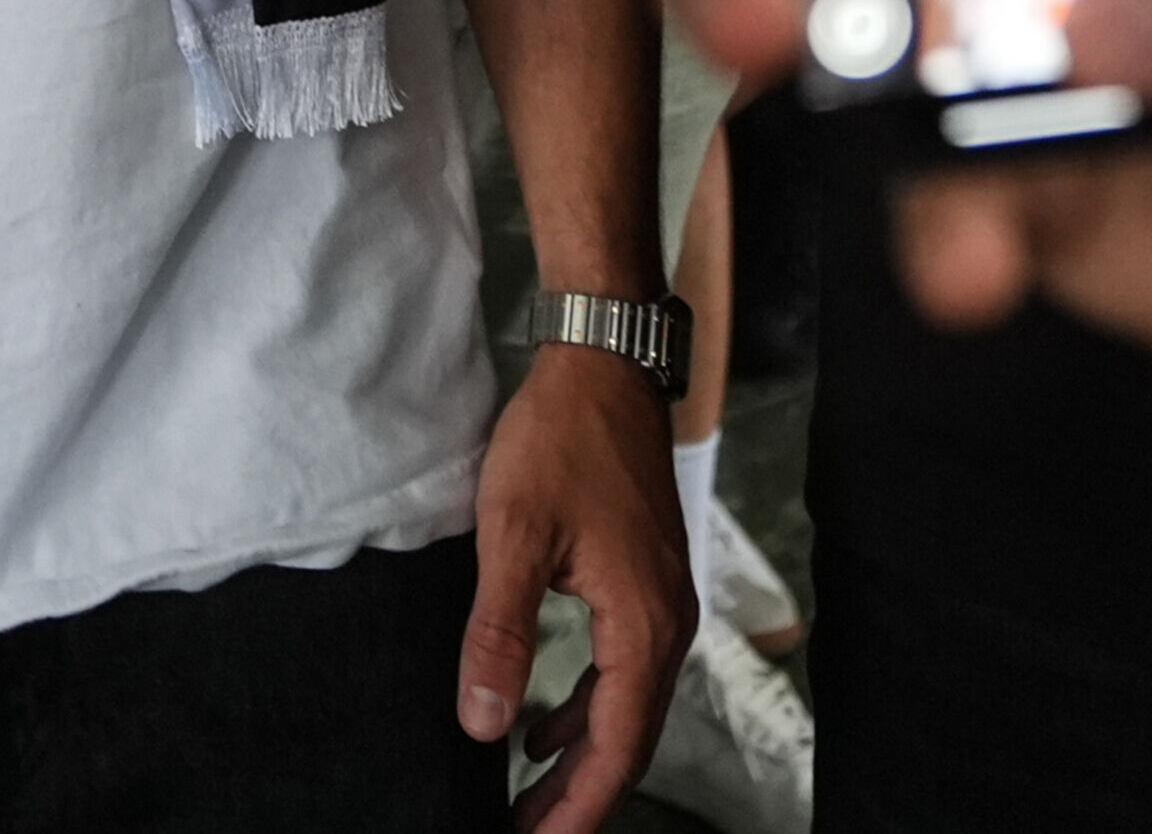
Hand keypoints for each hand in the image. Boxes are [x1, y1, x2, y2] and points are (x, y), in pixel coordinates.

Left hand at [460, 340, 686, 831]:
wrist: (603, 363)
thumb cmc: (561, 440)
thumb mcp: (514, 536)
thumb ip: (500, 634)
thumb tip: (485, 725)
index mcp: (643, 624)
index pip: (617, 747)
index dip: (579, 807)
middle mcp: (666, 623)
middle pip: (628, 739)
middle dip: (578, 796)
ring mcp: (660, 602)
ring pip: (625, 708)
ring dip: (580, 756)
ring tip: (528, 798)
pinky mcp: (643, 582)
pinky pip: (621, 670)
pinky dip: (585, 708)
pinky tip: (543, 723)